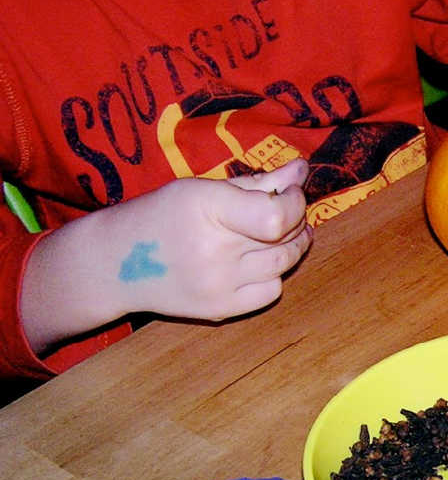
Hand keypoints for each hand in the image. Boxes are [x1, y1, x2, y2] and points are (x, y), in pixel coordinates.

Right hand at [21, 159, 312, 352]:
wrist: (114, 263)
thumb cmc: (161, 215)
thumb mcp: (202, 188)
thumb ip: (257, 182)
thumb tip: (302, 170)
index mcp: (208, 209)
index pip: (278, 215)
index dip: (296, 204)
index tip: (291, 194)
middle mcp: (215, 250)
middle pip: (285, 239)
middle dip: (297, 222)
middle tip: (288, 213)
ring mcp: (219, 284)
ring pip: (283, 265)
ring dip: (292, 247)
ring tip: (281, 235)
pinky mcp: (221, 309)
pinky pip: (271, 292)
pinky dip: (274, 275)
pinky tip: (260, 262)